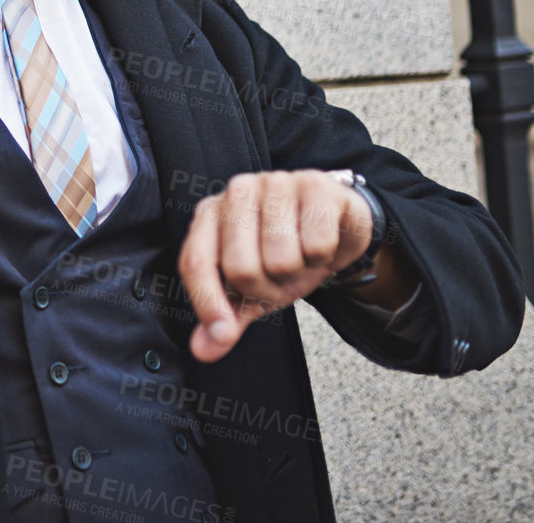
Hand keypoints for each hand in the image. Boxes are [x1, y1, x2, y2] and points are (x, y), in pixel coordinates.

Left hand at [177, 169, 373, 362]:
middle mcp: (237, 191)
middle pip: (241, 268)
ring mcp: (276, 182)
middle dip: (268, 289)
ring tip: (301, 256)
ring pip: (281, 259)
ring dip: (298, 272)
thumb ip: (227, 316)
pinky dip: (324, 256)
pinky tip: (322, 241)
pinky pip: (317, 244)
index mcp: (210, 214)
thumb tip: (203, 350)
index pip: (195, 262)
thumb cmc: (286, 252)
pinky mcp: (315, 184)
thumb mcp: (253, 288)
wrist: (337, 224)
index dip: (207, 302)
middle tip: (281, 276)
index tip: (223, 334)